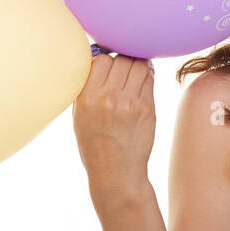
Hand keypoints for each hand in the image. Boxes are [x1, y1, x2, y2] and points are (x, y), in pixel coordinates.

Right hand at [73, 51, 155, 184]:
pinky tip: (142, 84)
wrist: (116, 172)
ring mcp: (130, 103)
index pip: (101, 59)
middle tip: (123, 70)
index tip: (109, 65)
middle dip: (123, 60)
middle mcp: (108, 97)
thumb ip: (88, 88)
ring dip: (137, 66)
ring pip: (139, 65)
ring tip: (134, 74)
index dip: (107, 58)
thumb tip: (99, 60)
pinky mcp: (147, 108)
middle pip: (122, 59)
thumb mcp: (80, 115)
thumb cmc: (95, 144)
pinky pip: (150, 80)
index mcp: (87, 98)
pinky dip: (146, 77)